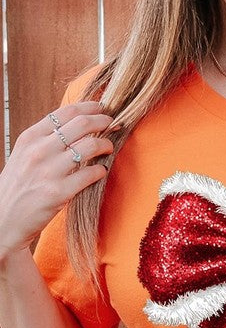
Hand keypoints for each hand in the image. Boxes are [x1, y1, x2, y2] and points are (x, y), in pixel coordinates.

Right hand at [0, 102, 116, 256]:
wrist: (5, 219)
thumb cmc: (18, 188)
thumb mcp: (24, 156)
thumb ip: (45, 141)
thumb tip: (74, 128)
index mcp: (30, 138)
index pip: (65, 113)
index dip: (89, 107)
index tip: (101, 108)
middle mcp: (39, 151)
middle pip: (81, 125)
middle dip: (103, 121)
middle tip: (113, 124)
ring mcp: (49, 171)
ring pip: (89, 147)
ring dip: (105, 145)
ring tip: (109, 148)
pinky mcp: (59, 192)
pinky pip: (90, 174)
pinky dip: (101, 170)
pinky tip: (102, 171)